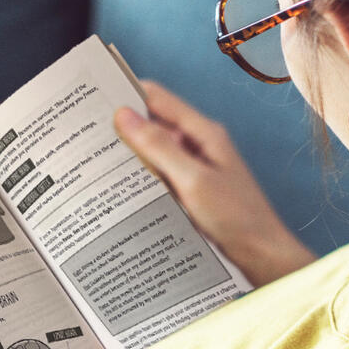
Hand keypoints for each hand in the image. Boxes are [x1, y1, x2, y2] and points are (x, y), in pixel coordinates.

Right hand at [114, 80, 315, 286]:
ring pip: (156, 151)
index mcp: (203, 133)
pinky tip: (123, 188)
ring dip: (132, 154)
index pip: (157, 98)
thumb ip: (159, 147)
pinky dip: (144, 176)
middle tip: (86, 134)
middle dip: (124, 126)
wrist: (262, 255)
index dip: (127, 93)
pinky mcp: (193, 189)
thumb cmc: (236, 218)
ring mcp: (196, 167)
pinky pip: (162, 174)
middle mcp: (199, 144)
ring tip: (96, 161)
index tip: (95, 98)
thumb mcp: (192, 180)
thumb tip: (124, 115)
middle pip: (154, 123)